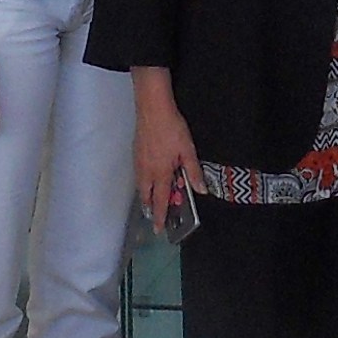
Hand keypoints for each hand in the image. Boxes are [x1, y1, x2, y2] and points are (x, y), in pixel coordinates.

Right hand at [134, 105, 202, 227]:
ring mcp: (139, 161)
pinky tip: (148, 178)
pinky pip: (138, 174)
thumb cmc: (172, 129)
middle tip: (154, 216)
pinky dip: (143, 182)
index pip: (161, 200)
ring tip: (151, 200)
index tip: (158, 229)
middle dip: (150, 207)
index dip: (160, 216)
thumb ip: (193, 172)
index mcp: (160, 173)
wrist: (152, 108)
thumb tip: (201, 190)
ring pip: (140, 185)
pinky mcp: (135, 152)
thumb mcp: (187, 150)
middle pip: (146, 196)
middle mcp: (146, 171)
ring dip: (145, 195)